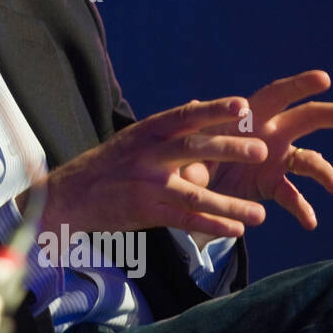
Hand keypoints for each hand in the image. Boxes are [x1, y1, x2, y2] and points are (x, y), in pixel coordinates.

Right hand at [20, 96, 269, 238]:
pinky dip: (211, 224)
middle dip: (228, 148)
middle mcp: (147, 155)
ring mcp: (146, 185)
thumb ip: (170, 126)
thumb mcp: (135, 137)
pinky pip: (183, 219)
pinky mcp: (144, 211)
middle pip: (193, 148)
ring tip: (260, 214)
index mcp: (147, 132)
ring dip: (229, 204)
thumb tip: (200, 103)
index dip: (214, 110)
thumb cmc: (109, 164)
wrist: (70, 195)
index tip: (244, 106)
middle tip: (261, 150)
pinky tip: (236, 229)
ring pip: (194, 193)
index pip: (185, 117)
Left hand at [183, 70, 332, 230]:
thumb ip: (196, 131)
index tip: (325, 79)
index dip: (299, 86)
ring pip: (310, 161)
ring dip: (326, 173)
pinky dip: (302, 208)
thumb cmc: (187, 149)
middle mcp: (270, 132)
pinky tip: (310, 222)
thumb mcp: (187, 141)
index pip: (277, 94)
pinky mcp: (272, 184)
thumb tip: (192, 105)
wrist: (186, 181)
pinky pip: (293, 196)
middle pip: (310, 119)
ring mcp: (276, 159)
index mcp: (250, 113)